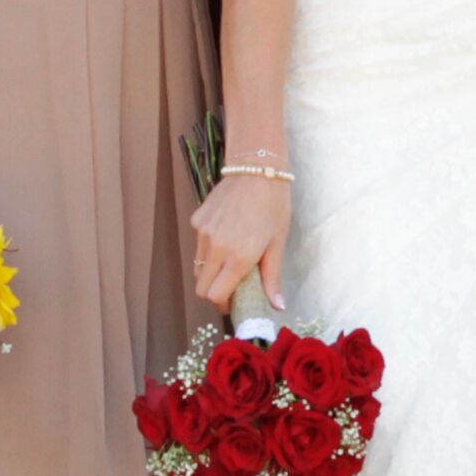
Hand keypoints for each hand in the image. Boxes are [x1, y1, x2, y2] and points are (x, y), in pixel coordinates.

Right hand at [191, 172, 291, 313]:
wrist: (257, 169)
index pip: (215, 296)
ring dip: (211, 271)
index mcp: (238, 257)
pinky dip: (209, 248)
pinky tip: (227, 234)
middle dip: (213, 292)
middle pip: (201, 287)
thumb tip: (278, 306)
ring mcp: (203, 233)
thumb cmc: (274, 206)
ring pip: (198, 266)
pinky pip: (198, 244)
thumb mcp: (277, 243)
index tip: (233, 301)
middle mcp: (216, 247)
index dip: (223, 304)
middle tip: (230, 285)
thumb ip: (272, 278)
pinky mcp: (197, 220)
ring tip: (230, 259)